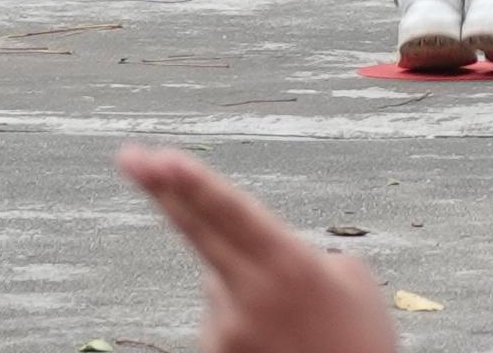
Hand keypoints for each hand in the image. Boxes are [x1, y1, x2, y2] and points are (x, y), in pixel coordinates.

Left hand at [118, 146, 400, 352]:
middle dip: (161, 190)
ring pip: (221, 280)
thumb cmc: (361, 340)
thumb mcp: (352, 282)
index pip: (231, 214)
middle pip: (196, 230)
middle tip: (131, 157)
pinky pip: (223, 316)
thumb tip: (254, 252)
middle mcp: (250, 295)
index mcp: (289, 265)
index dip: (195, 183)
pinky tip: (280, 340)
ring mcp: (227, 329)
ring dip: (247, 286)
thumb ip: (300, 254)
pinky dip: (245, 319)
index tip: (163, 158)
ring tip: (294, 322)